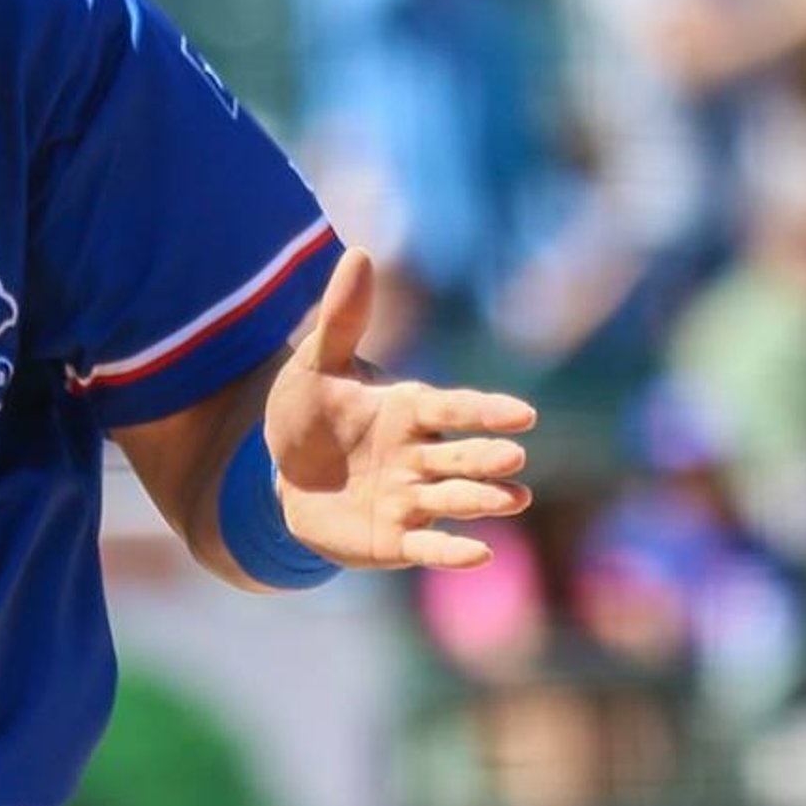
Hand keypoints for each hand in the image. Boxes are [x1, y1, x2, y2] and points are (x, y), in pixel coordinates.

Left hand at [263, 250, 535, 568]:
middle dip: (486, 456)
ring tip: (514, 497)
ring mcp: (412, 499)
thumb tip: (359, 252)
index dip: (485, 412)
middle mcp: (420, 455)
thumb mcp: (316, 363)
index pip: (453, 409)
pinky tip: (479, 552)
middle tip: (515, 456)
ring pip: (453, 499)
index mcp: (410, 410)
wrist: (281, 475)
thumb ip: (343, 318)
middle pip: (460, 455)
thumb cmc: (307, 414)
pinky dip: (452, 552)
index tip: (524, 414)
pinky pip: (428, 545)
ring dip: (482, 499)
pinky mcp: (396, 540)